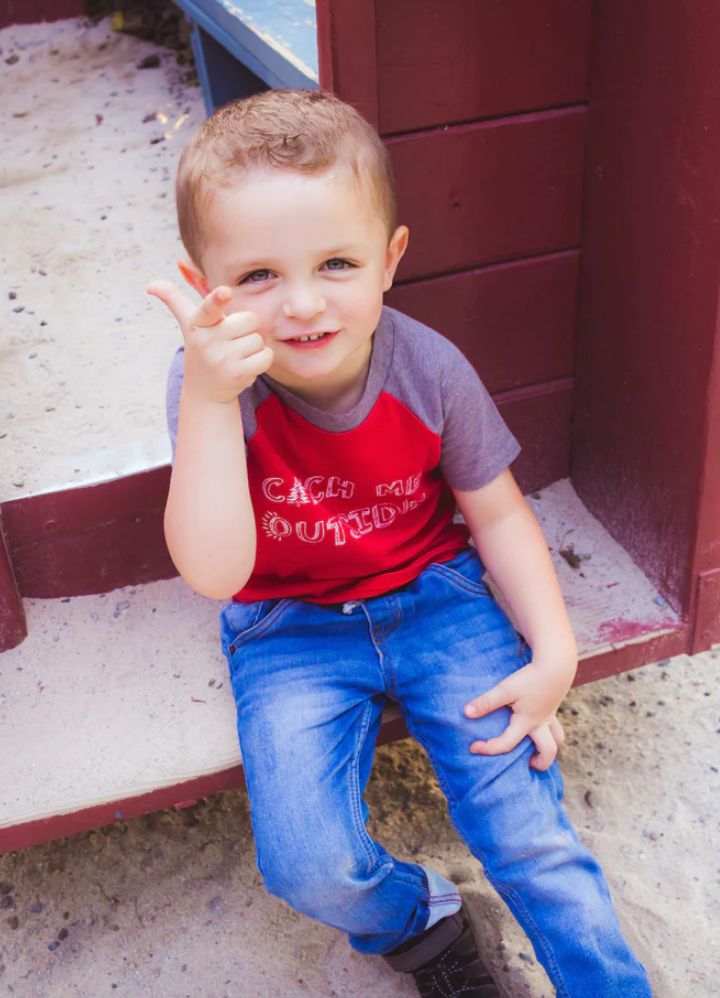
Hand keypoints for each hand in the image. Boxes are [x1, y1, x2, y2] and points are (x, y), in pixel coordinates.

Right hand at [147, 281, 273, 402]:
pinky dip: (261, 360)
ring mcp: (222, 359)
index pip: (208, 308)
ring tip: (236, 355)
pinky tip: (245, 365)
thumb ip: (174, 300)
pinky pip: (265, 356)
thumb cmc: (201, 349)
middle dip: (247, 329)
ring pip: (258, 339)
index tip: (224, 291)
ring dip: (254, 347)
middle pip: (250, 320)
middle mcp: (207, 341)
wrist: (204, 391)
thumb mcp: (189, 324)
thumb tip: (151, 284)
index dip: (217, 299)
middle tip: (233, 340)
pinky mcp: (237, 374)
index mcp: (198, 323)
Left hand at [464, 659, 573, 770]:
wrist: (555, 664)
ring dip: (547, 748)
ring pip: (557, 740)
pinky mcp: (552, 707)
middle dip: (539, 763)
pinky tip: (536, 726)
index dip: (489, 748)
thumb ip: (486, 702)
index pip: (507, 743)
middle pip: (549, 752)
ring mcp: (549, 716)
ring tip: (534, 750)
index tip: (473, 747)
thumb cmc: (530, 678)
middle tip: (525, 763)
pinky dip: (549, 733)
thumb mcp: (505, 689)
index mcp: (527, 722)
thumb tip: (467, 713)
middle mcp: (541, 723)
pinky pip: (555, 728)